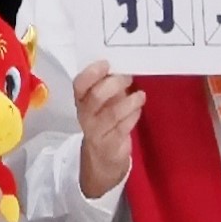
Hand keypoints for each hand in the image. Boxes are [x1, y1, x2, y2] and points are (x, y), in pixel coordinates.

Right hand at [73, 60, 142, 200]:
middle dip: (113, 84)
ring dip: (129, 102)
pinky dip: (133, 116)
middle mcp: (86, 116)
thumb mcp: (102, 103)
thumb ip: (107, 85)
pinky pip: (123, 128)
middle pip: (95, 97)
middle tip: (128, 78)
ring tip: (140, 95)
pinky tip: (139, 110)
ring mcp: (97, 132)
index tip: (106, 63)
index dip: (91, 73)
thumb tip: (122, 65)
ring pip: (112, 114)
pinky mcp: (111, 146)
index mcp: (81, 100)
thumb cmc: (104, 122)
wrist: (102, 158)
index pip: (79, 84)